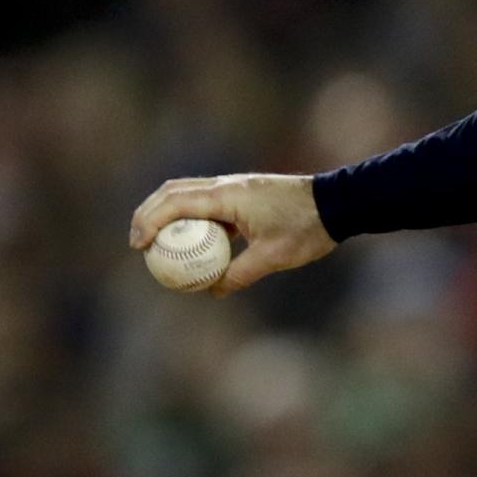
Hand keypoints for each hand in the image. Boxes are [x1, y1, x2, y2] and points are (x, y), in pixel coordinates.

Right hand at [127, 172, 334, 294]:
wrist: (339, 202)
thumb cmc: (307, 228)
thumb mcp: (273, 257)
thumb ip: (240, 274)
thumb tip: (213, 291)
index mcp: (227, 195)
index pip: (176, 204)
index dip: (150, 222)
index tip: (139, 246)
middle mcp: (226, 184)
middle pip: (172, 192)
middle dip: (148, 214)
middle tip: (137, 243)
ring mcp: (234, 186)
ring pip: (187, 193)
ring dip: (166, 213)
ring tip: (155, 241)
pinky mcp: (243, 192)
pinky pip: (206, 202)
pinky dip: (190, 217)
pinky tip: (190, 241)